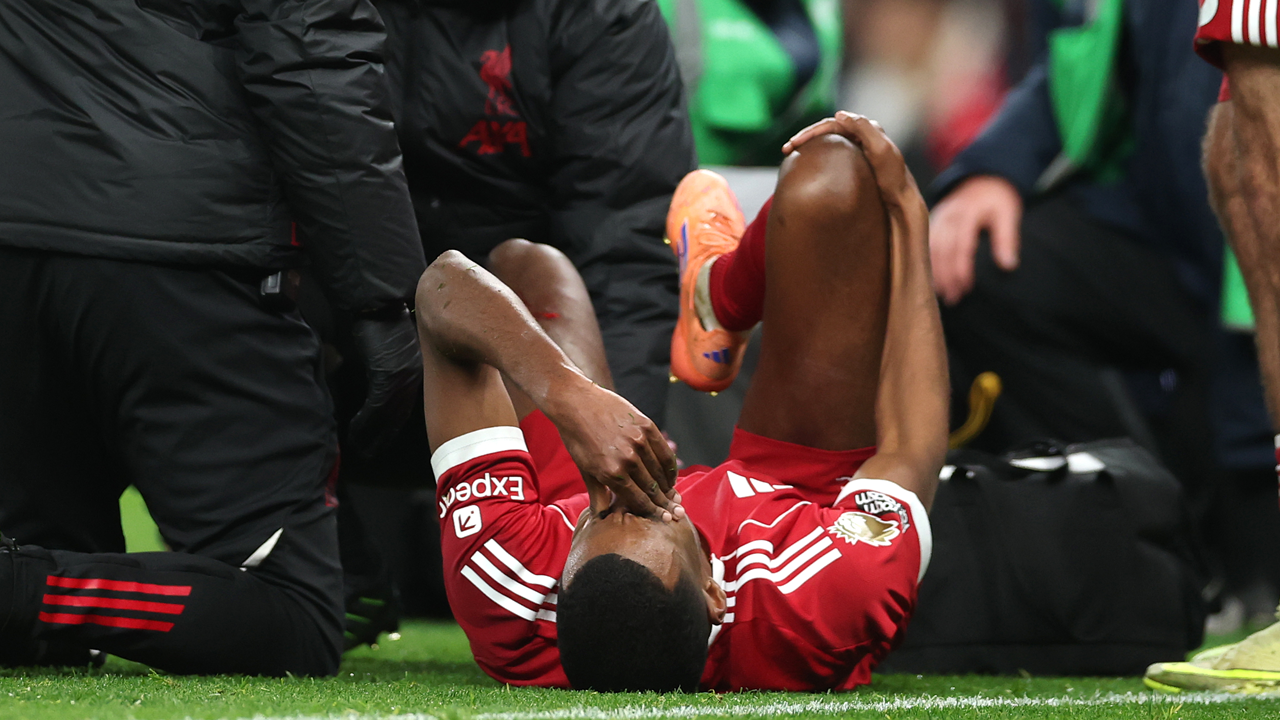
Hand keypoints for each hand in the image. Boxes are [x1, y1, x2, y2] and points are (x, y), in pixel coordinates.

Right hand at [347, 308, 422, 457]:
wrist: (378, 294)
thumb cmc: (378, 316)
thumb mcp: (387, 347)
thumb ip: (384, 368)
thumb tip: (377, 387)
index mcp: (417, 367)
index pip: (408, 404)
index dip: (394, 424)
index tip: (383, 439)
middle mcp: (416, 373)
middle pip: (401, 415)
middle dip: (385, 435)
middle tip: (371, 451)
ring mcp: (405, 374)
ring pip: (391, 416)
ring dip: (374, 435)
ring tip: (364, 449)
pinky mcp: (389, 373)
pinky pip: (378, 408)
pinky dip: (366, 425)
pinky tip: (356, 436)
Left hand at [548, 377, 681, 519]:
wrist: (576, 403)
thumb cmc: (577, 437)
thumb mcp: (584, 469)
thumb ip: (597, 494)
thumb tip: (602, 517)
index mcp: (610, 473)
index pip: (637, 499)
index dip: (652, 512)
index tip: (664, 520)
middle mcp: (626, 459)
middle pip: (651, 488)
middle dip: (664, 503)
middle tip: (675, 513)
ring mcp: (638, 441)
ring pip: (659, 471)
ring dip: (668, 487)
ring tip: (674, 497)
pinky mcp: (646, 426)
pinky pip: (664, 451)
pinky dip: (670, 466)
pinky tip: (671, 476)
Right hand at [784, 111, 921, 210]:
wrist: (901, 200)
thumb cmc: (892, 177)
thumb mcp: (881, 150)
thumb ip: (864, 129)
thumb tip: (840, 115)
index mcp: (867, 128)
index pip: (832, 124)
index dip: (811, 132)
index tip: (794, 144)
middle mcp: (864, 134)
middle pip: (827, 130)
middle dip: (805, 137)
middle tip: (786, 148)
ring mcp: (860, 148)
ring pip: (828, 140)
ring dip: (809, 144)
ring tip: (791, 153)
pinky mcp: (858, 161)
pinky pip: (833, 152)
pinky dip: (817, 154)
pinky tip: (808, 162)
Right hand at [929, 175, 1022, 304]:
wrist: (982, 177)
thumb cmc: (997, 199)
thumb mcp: (1008, 213)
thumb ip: (1007, 239)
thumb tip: (1008, 266)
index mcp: (967, 213)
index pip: (961, 245)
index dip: (962, 268)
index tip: (966, 289)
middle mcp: (948, 216)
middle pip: (943, 250)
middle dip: (947, 276)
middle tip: (954, 299)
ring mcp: (937, 219)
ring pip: (931, 249)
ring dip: (936, 273)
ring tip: (942, 295)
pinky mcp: (932, 222)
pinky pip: (925, 245)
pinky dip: (928, 263)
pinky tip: (932, 280)